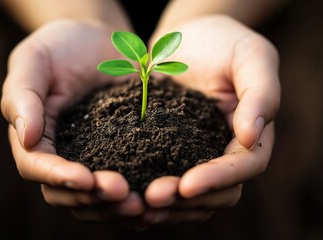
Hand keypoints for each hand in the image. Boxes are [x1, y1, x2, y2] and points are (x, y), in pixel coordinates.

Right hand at [1, 20, 143, 221]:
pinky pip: (129, 180)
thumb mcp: (34, 59)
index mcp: (37, 137)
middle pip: (69, 192)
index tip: (85, 178)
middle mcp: (64, 154)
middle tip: (123, 194)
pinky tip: (160, 195)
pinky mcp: (124, 152)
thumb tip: (26, 138)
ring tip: (143, 204)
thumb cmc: (62, 46)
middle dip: (94, 198)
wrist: (101, 41)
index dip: (59, 177)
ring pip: (98, 197)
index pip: (37, 167)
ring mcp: (95, 157)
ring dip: (117, 207)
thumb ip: (23, 96)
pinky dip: (140, 192)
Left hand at [141, 15, 279, 223]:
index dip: (219, 179)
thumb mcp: (251, 56)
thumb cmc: (224, 41)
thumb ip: (261, 94)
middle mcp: (222, 150)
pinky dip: (147, 188)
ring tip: (138, 201)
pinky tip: (127, 190)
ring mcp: (193, 153)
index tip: (188, 185)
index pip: (244, 166)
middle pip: (217, 192)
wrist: (185, 38)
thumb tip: (252, 136)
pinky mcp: (165, 149)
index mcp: (249, 134)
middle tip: (153, 197)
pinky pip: (160, 176)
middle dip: (187, 200)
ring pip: (189, 195)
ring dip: (166, 204)